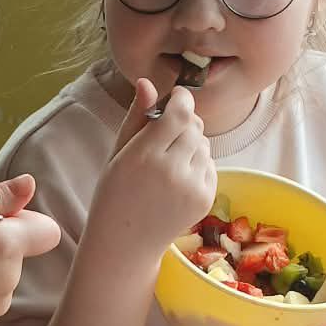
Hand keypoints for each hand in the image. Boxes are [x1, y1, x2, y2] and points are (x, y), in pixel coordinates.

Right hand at [90, 79, 216, 262]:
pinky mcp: (205, 199)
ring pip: (204, 144)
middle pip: (194, 126)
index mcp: (144, 156)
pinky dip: (198, 166)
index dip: (182, 99)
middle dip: (183, 123)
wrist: (125, 244)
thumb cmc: (114, 194)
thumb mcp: (118, 153)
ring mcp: (191, 188)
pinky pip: (210, 165)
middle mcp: (171, 171)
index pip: (180, 112)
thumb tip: (148, 82)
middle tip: (164, 136)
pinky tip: (177, 180)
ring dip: (191, 145)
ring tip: (168, 163)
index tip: (176, 98)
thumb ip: (137, 116)